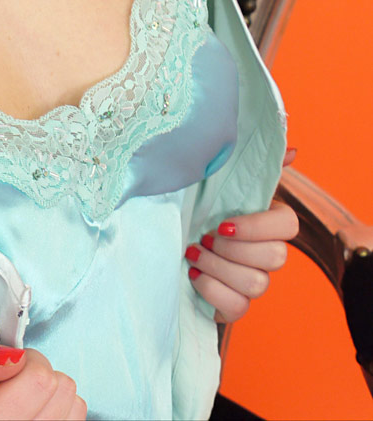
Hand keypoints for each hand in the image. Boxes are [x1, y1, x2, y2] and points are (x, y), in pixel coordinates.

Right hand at [0, 339, 86, 419]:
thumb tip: (13, 355)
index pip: (40, 379)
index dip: (24, 359)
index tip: (3, 365)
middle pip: (61, 389)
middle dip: (37, 372)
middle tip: (7, 382)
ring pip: (74, 404)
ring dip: (49, 391)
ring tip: (18, 398)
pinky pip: (76, 416)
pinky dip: (57, 407)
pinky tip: (30, 410)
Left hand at [185, 149, 298, 322]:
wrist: (168, 238)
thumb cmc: (196, 206)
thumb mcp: (215, 179)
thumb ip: (248, 163)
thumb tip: (290, 151)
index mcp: (266, 219)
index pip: (289, 225)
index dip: (258, 227)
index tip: (223, 222)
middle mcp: (266, 252)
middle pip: (276, 258)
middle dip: (233, 249)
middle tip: (204, 237)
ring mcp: (253, 281)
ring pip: (257, 284)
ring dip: (218, 268)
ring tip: (193, 253)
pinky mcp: (234, 305)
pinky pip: (238, 308)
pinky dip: (212, 290)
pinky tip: (193, 274)